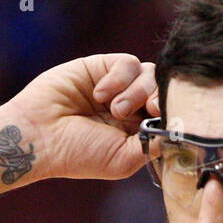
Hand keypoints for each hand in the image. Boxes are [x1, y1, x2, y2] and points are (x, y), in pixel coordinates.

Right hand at [8, 53, 160, 181]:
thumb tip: (182, 131)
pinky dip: (118, 78)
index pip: (170, 114)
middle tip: (152, 108)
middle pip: (163, 90)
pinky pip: (127, 63)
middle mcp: (131, 108)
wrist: (40, 135)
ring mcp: (116, 86)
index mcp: (137, 131)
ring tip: (114, 109)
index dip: (175, 113)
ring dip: (136, 91)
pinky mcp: (101, 67)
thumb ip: (154, 145)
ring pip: (149, 74)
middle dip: (161, 98)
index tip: (171, 120)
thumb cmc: (78, 154)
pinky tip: (99, 94)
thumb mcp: (124, 159)